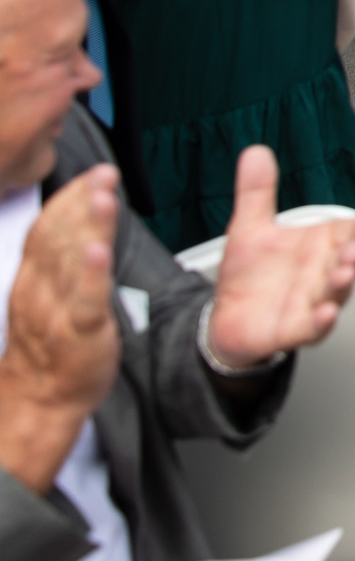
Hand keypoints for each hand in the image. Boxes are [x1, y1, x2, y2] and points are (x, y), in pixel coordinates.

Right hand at [0, 165, 120, 493]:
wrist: (40, 398)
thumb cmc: (51, 344)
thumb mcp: (46, 294)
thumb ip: (57, 260)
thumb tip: (77, 221)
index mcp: (33, 280)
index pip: (46, 230)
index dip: (68, 199)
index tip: (92, 173)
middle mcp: (41, 291)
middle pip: (57, 239)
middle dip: (81, 202)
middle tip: (104, 173)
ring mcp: (58, 312)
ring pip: (70, 263)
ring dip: (88, 226)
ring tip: (103, 196)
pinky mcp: (81, 334)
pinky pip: (85, 301)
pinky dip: (91, 275)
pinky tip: (99, 251)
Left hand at [205, 147, 354, 368]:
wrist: (226, 320)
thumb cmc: (248, 275)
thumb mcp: (249, 228)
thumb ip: (257, 191)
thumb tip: (256, 153)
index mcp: (318, 245)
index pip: (350, 231)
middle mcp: (322, 273)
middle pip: (351, 261)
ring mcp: (312, 302)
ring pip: (337, 293)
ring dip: (344, 284)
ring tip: (344, 274)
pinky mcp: (295, 330)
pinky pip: (314, 328)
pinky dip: (322, 322)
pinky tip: (325, 313)